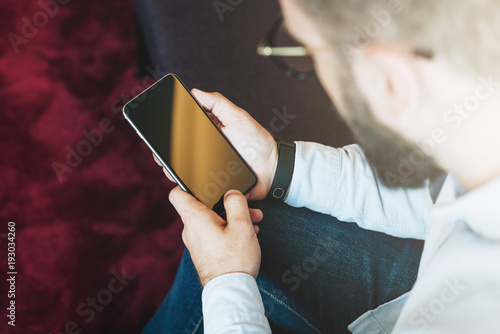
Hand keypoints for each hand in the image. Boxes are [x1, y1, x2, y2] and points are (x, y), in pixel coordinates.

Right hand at [154, 89, 277, 200]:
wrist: (273, 169)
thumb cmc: (257, 141)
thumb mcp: (238, 117)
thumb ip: (218, 103)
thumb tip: (194, 91)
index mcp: (208, 133)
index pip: (183, 132)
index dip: (169, 132)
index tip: (160, 130)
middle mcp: (204, 151)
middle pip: (178, 153)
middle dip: (166, 153)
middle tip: (161, 153)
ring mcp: (206, 168)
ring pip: (182, 170)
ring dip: (173, 170)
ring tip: (169, 168)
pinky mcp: (211, 184)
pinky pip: (195, 186)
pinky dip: (186, 185)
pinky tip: (182, 182)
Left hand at [169, 186, 262, 286]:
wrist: (231, 291)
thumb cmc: (235, 259)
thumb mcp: (241, 225)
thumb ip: (236, 202)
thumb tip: (231, 193)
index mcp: (195, 219)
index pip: (177, 193)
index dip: (188, 183)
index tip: (204, 182)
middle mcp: (191, 230)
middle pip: (203, 206)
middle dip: (226, 203)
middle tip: (245, 207)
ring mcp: (196, 242)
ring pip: (212, 220)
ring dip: (231, 217)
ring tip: (253, 222)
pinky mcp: (203, 252)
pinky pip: (213, 233)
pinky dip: (228, 229)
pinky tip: (247, 235)